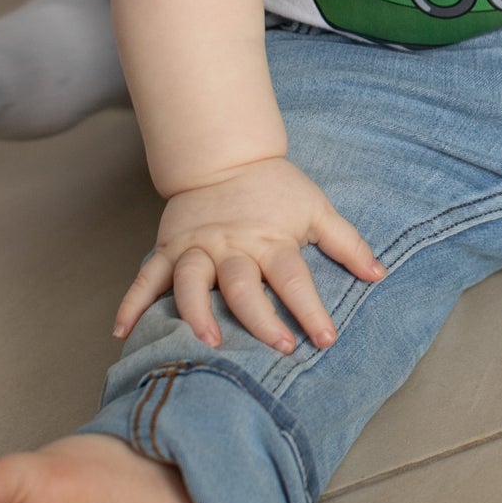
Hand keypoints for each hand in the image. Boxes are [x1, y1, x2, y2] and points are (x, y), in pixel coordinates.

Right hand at [112, 156, 386, 352]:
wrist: (226, 156)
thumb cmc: (276, 189)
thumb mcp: (317, 210)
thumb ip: (347, 244)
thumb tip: (380, 275)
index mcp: (271, 240)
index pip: (293, 277)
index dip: (310, 308)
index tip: (326, 339)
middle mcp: (232, 246)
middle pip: (244, 285)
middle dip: (260, 318)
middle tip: (277, 346)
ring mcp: (197, 248)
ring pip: (193, 282)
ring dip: (197, 312)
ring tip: (205, 343)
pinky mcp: (169, 249)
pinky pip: (146, 277)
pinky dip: (132, 303)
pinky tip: (122, 331)